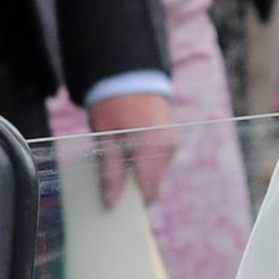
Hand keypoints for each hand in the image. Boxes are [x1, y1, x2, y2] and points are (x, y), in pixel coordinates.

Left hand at [86, 92, 177, 208]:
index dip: (133, 201)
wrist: (129, 75)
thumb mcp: (104, 139)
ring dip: (139, 169)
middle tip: (112, 172)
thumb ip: (110, 172)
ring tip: (120, 151)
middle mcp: (168, 147)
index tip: (117, 203)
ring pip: (156, 170)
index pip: (149, 191)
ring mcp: (173, 141)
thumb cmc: (112, 106)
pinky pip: (159, 157)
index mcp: (152, 149)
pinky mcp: (172, 136)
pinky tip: (130, 144)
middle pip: (153, 182)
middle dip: (134, 184)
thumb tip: (111, 204)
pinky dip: (145, 158)